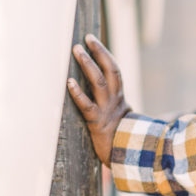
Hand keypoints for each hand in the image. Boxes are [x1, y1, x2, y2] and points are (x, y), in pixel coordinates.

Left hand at [67, 34, 130, 165]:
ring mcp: (106, 110)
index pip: (114, 69)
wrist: (127, 157)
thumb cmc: (118, 137)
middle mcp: (115, 100)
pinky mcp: (96, 122)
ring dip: (88, 65)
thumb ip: (110, 102)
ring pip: (100, 82)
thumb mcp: (118, 116)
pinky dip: (78, 93)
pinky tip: (69, 82)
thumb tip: (95, 88)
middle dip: (98, 52)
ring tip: (77, 51)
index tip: (91, 39)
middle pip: (109, 70)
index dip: (104, 53)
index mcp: (119, 97)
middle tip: (84, 39)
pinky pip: (87, 105)